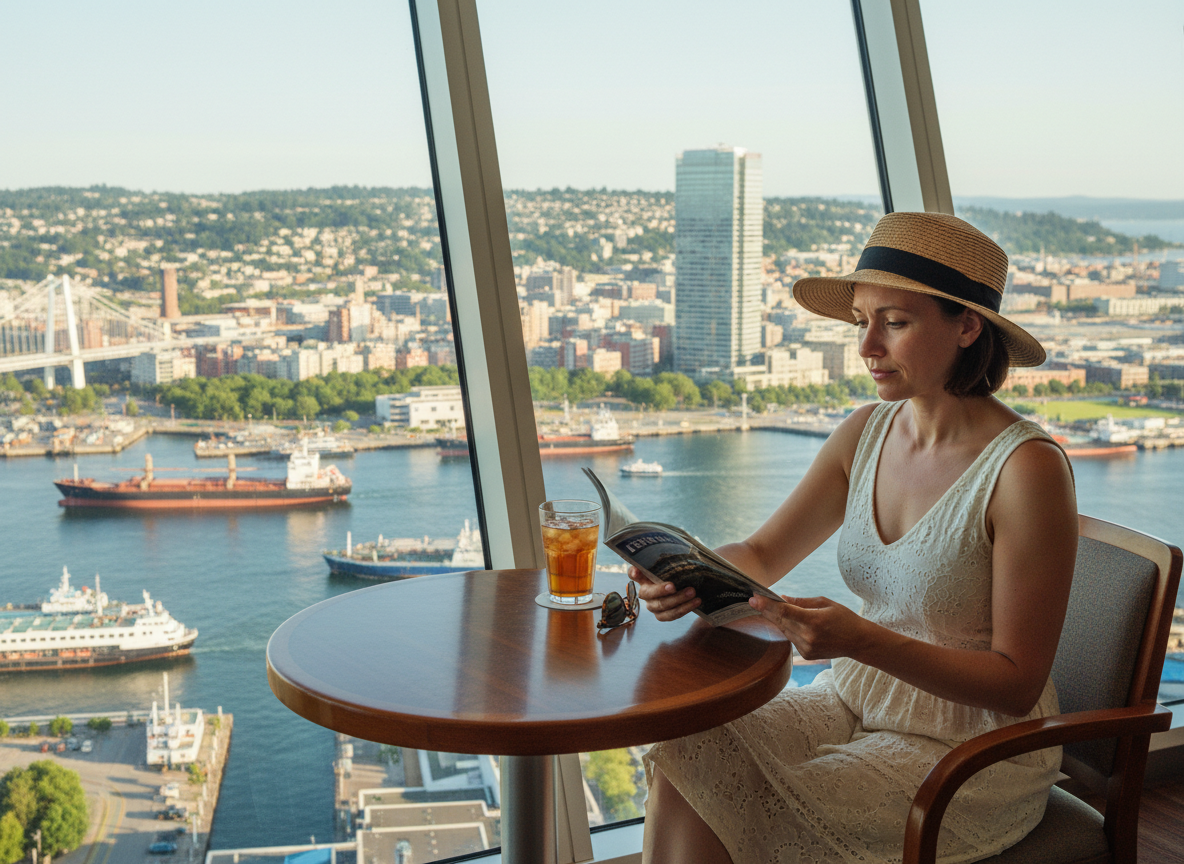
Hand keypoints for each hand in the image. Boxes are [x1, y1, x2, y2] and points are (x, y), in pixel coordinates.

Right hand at [627, 566, 700, 621]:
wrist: (685, 588)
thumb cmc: (675, 573)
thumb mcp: (672, 565)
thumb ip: (672, 561)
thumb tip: (682, 553)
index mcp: (643, 577)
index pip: (633, 573)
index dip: (634, 573)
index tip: (637, 571)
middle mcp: (645, 592)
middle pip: (647, 593)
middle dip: (660, 590)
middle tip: (674, 586)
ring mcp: (652, 605)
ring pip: (661, 605)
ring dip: (678, 599)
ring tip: (692, 592)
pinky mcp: (661, 615)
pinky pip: (671, 615)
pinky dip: (685, 608)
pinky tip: (696, 601)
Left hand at [748, 594, 868, 661]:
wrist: (858, 642)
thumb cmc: (844, 618)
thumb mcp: (825, 603)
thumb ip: (802, 602)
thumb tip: (781, 598)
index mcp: (814, 620)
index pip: (785, 611)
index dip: (767, 605)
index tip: (754, 598)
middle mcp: (809, 636)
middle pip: (780, 621)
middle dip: (766, 610)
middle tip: (753, 600)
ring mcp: (807, 648)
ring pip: (784, 630)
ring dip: (776, 619)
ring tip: (768, 608)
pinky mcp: (807, 654)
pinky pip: (791, 638)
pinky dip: (788, 629)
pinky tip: (789, 622)